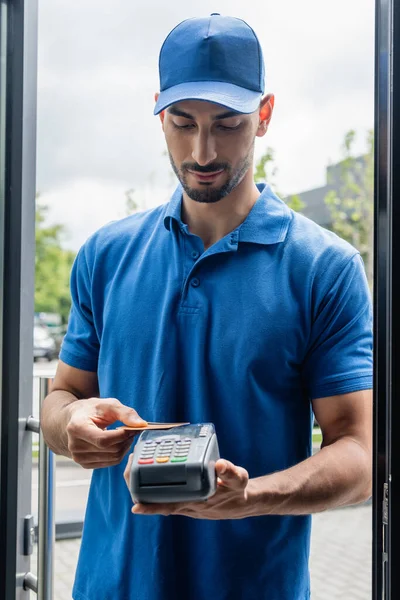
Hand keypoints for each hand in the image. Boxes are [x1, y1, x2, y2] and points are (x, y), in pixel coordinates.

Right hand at [65, 397, 146, 468]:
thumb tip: (141, 424)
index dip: (122, 436)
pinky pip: (110, 463)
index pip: (104, 440)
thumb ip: (126, 413)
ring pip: (112, 458)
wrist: (76, 418)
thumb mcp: (109, 405)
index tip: (133, 428)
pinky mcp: (85, 464)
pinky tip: (117, 442)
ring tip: (125, 435)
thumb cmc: (93, 410)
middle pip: (110, 450)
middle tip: (132, 430)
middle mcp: (74, 445)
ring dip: (124, 447)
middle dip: (126, 440)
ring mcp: (78, 457)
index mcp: (77, 427)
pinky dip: (119, 453)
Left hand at [123, 457, 257, 519]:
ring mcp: (186, 502)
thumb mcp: (239, 479)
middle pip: (158, 502)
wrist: (243, 501)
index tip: (135, 507)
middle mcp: (189, 505)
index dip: (152, 508)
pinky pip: (167, 493)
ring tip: (133, 465)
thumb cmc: (239, 490)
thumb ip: (230, 472)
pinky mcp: (187, 497)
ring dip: (145, 485)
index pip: (170, 507)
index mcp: (198, 502)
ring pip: (160, 497)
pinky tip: (148, 471)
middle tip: (129, 467)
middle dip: (140, 489)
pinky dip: (156, 485)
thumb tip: (219, 464)